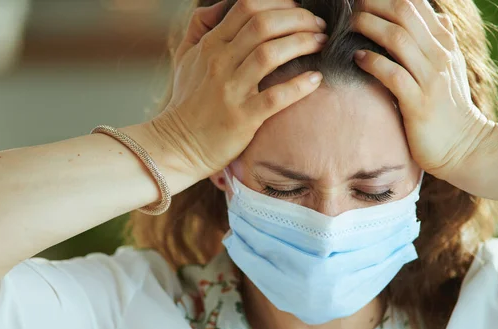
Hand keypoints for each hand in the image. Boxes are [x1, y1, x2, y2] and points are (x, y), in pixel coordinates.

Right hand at [151, 0, 327, 178]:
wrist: (177, 145)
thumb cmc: (187, 101)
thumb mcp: (185, 57)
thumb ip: (200, 26)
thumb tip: (221, 5)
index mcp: (210, 45)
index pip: (246, 8)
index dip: (278, 3)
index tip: (298, 9)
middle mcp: (220, 62)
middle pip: (263, 24)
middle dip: (298, 19)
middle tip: (318, 25)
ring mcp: (231, 90)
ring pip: (270, 54)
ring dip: (303, 43)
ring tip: (320, 43)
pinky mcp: (242, 117)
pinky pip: (276, 96)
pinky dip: (300, 85)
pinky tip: (315, 79)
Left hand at [350, 0, 495, 181]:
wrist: (464, 146)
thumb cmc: (448, 107)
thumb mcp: (448, 68)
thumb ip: (437, 42)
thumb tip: (435, 17)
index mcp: (444, 42)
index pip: (417, 5)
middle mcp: (440, 54)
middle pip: (405, 13)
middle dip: (375, 4)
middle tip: (352, 5)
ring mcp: (431, 78)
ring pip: (398, 38)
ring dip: (370, 26)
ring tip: (350, 25)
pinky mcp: (419, 103)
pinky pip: (393, 74)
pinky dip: (374, 62)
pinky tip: (357, 58)